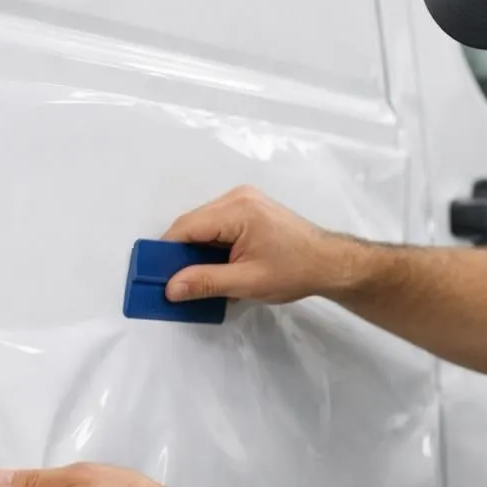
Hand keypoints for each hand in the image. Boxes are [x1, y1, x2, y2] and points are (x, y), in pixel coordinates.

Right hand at [161, 186, 361, 303]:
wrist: (330, 263)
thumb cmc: (294, 271)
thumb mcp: (247, 282)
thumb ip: (206, 283)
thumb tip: (171, 288)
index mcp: (237, 210)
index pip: (187, 227)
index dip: (167, 252)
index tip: (155, 276)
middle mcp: (237, 198)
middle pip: (193, 225)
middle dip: (182, 254)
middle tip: (176, 284)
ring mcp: (244, 201)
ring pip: (204, 227)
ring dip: (198, 253)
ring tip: (200, 280)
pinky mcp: (249, 210)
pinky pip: (218, 227)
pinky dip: (212, 248)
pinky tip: (217, 269)